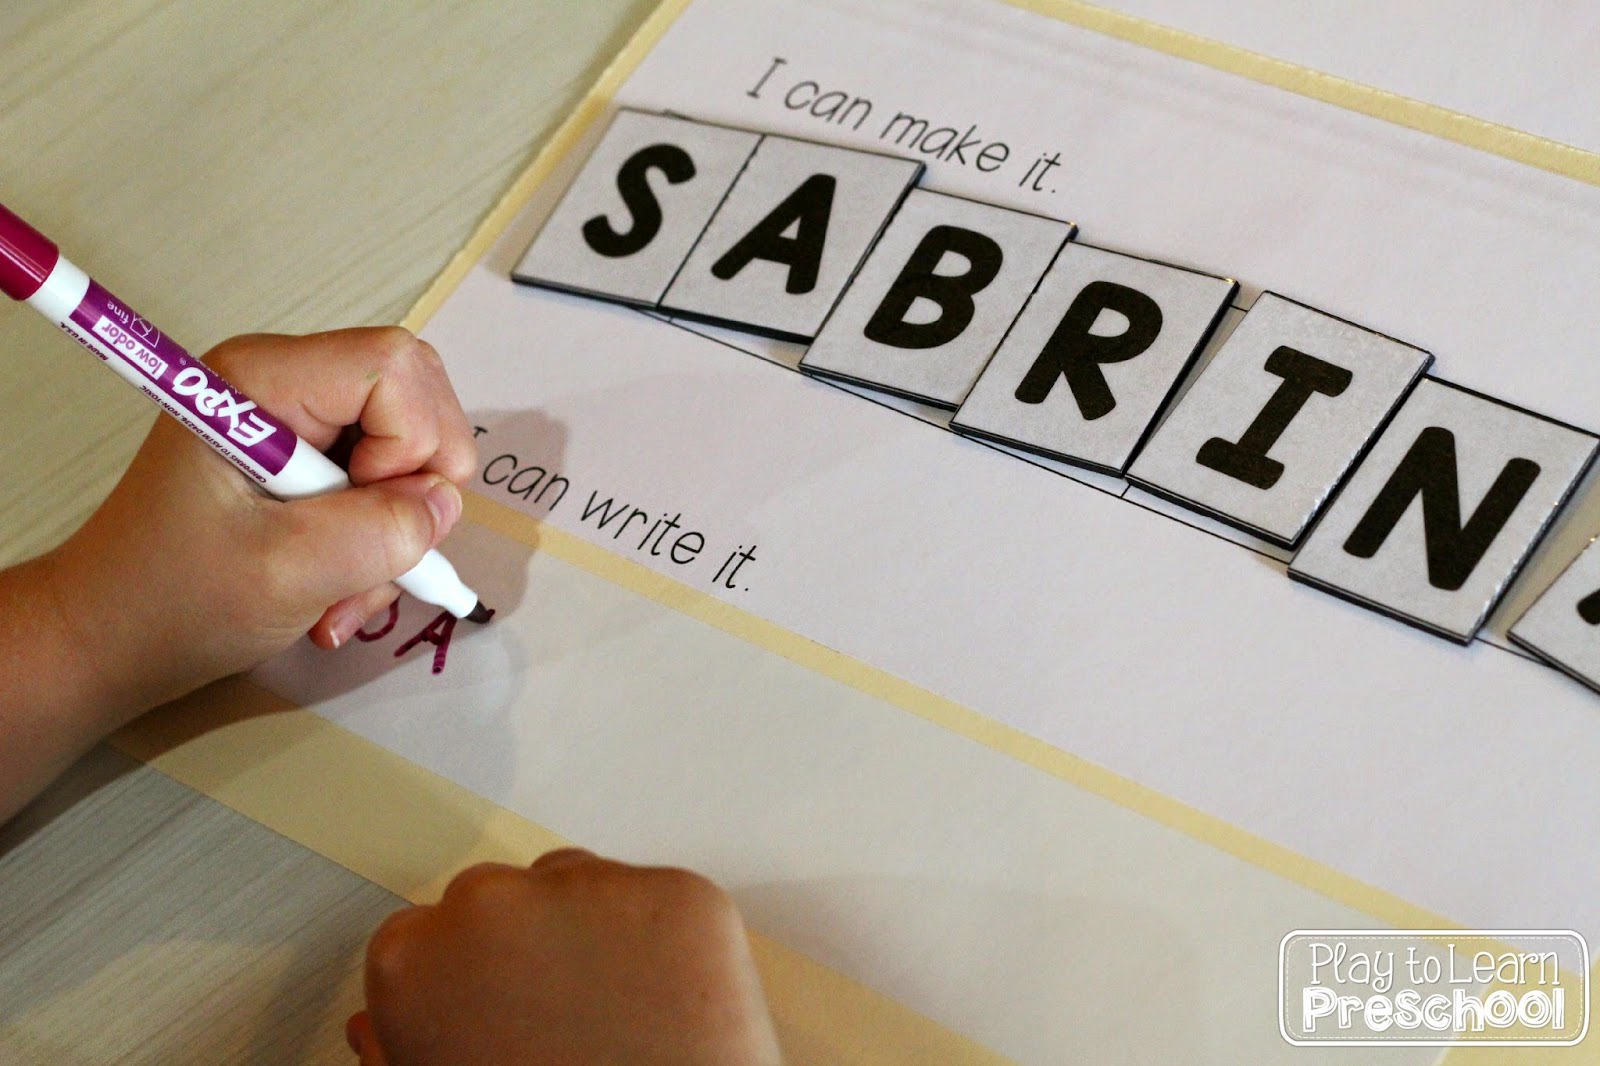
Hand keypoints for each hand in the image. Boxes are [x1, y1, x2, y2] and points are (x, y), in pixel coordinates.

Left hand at [0, 327, 474, 819]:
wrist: (110, 638)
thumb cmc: (172, 600)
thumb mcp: (288, 572)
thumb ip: (381, 531)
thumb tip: (440, 505)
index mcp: (262, 380)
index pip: (394, 369)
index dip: (410, 444)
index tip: (370, 512)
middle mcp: (286, 384)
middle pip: (414, 396)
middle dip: (417, 485)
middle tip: (376, 552)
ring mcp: (300, 422)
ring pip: (409, 448)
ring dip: (397, 530)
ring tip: (344, 592)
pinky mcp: (309, 460)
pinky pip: (387, 483)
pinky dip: (381, 542)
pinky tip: (339, 587)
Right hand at [347, 849, 782, 1065]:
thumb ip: (392, 1055)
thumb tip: (373, 1025)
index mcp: (412, 959)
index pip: (424, 933)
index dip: (463, 980)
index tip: (490, 1010)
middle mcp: (492, 903)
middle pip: (501, 896)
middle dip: (523, 944)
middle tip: (559, 1020)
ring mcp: (591, 890)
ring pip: (581, 884)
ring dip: (590, 930)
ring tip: (616, 1016)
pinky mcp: (679, 895)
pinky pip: (661, 900)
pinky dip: (666, 941)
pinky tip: (667, 1003)